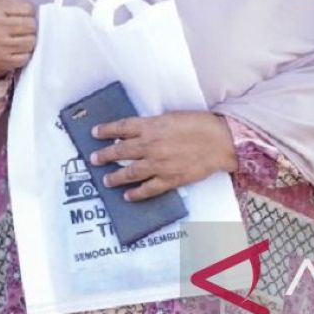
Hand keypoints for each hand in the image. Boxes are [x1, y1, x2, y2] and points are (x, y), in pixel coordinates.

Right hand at [0, 0, 35, 77]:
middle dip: (27, 28)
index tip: (14, 15)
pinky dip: (23, 56)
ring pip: (31, 41)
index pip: (29, 8)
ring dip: (26, 42)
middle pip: (32, 25)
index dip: (26, 12)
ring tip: (14, 39)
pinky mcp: (4, 60)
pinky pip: (26, 56)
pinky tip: (12, 51)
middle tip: (15, 29)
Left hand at [90, 112, 237, 200]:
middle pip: (120, 151)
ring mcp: (158, 164)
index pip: (121, 127)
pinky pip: (148, 189)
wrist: (219, 141)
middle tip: (94, 159)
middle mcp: (150, 145)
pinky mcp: (169, 179)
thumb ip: (152, 125)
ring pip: (130, 172)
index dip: (106, 130)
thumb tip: (137, 131)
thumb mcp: (170, 117)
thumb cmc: (198, 125)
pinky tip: (127, 196)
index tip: (94, 132)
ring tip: (106, 180)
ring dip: (115, 177)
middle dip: (105, 155)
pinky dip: (136, 194)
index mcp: (151, 126)